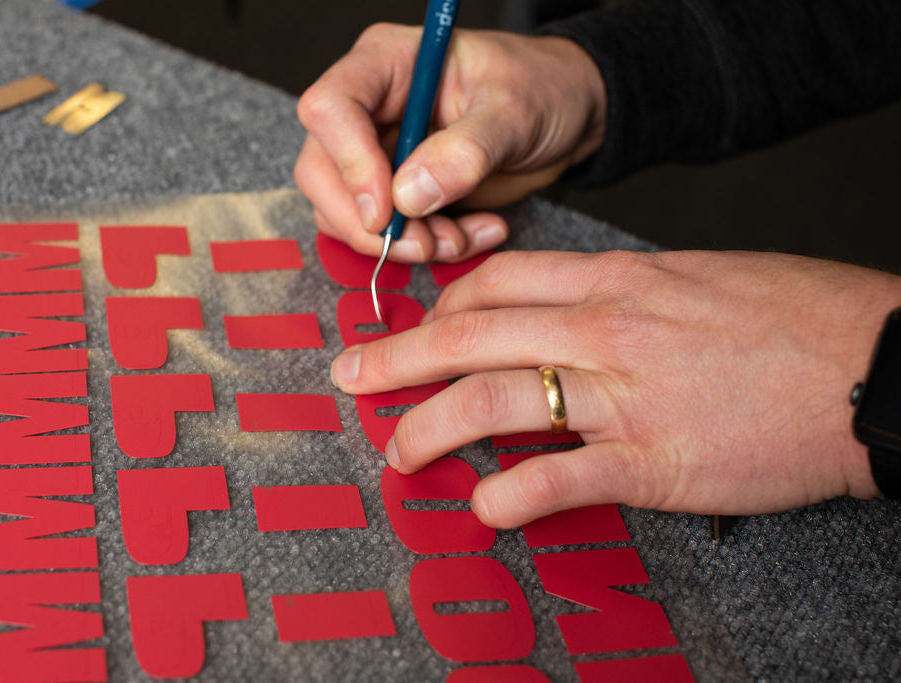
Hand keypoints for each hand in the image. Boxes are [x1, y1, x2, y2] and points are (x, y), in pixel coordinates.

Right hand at [295, 25, 605, 262]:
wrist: (568, 115)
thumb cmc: (542, 88)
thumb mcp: (516, 111)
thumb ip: (466, 150)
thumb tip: (410, 194)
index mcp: (388, 63)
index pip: (331, 109)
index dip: (349, 165)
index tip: (389, 211)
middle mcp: (370, 108)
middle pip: (321, 171)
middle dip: (369, 223)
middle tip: (426, 244)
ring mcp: (377, 153)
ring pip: (345, 212)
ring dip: (400, 243)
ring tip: (460, 240)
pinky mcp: (395, 193)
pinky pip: (384, 234)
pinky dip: (425, 248)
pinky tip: (471, 237)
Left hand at [329, 250, 900, 527]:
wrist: (870, 366)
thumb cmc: (792, 318)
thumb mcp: (696, 277)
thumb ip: (622, 294)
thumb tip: (567, 311)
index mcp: (617, 280)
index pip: (497, 282)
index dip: (440, 306)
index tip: (417, 328)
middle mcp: (606, 329)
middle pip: (471, 335)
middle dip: (397, 358)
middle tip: (351, 377)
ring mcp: (624, 395)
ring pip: (494, 402)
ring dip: (430, 428)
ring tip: (399, 452)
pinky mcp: (652, 461)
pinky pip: (558, 478)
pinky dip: (508, 496)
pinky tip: (482, 507)